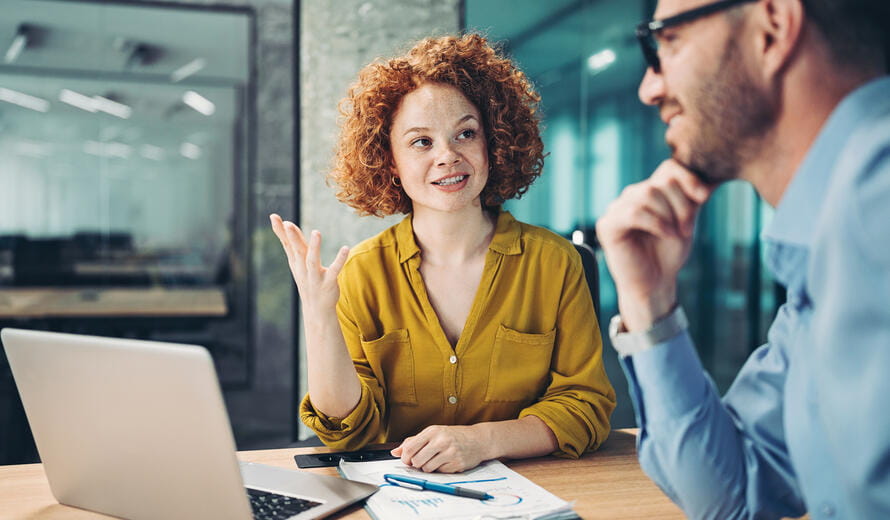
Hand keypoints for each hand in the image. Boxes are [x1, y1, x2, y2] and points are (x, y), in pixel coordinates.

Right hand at [269, 214, 348, 312]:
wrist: (317, 309)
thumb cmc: (307, 280)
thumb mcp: (297, 262)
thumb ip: (292, 243)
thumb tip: (286, 223)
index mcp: (296, 262)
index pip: (287, 244)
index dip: (280, 231)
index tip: (274, 217)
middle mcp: (303, 269)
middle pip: (297, 251)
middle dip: (292, 238)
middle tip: (288, 224)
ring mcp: (315, 277)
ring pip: (312, 261)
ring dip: (314, 247)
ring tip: (316, 232)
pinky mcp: (328, 283)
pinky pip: (334, 270)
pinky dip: (340, 260)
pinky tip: (346, 248)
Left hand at [391, 425, 488, 472]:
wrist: (478, 440)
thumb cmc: (453, 436)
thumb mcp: (433, 433)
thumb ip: (413, 442)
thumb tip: (395, 452)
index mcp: (432, 431)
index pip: (409, 448)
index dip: (405, 458)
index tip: (408, 460)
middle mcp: (441, 440)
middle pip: (416, 461)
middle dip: (416, 464)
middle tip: (423, 460)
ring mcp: (450, 452)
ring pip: (426, 469)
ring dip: (428, 468)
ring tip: (435, 460)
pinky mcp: (457, 464)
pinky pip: (439, 473)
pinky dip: (440, 470)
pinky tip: (446, 462)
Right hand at [595, 160, 714, 329]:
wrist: (655, 283)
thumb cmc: (669, 253)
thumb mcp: (686, 220)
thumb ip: (692, 199)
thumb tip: (709, 182)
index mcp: (649, 191)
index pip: (668, 168)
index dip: (688, 178)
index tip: (704, 198)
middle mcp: (631, 195)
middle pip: (660, 182)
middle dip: (681, 205)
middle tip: (687, 228)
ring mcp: (616, 208)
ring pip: (647, 194)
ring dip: (669, 215)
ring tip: (676, 234)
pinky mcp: (607, 225)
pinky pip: (634, 212)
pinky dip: (656, 222)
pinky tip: (666, 234)